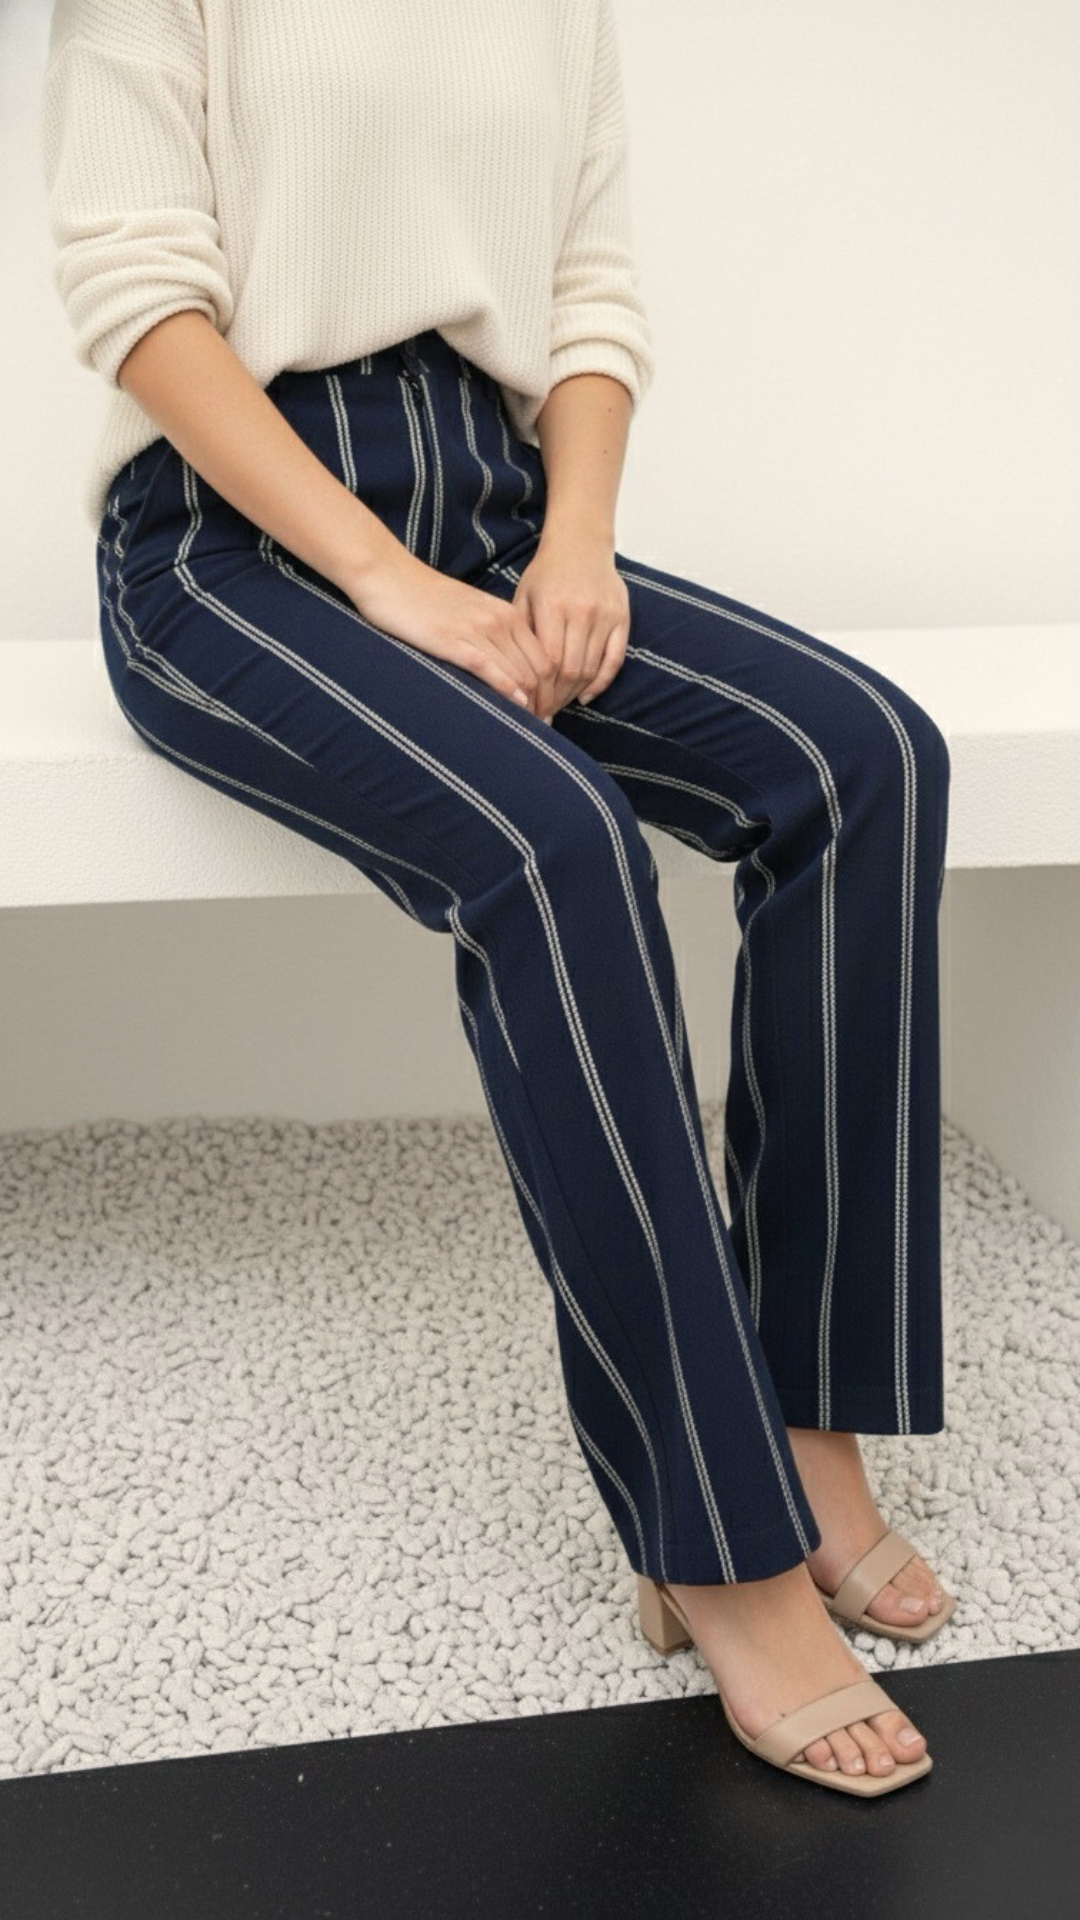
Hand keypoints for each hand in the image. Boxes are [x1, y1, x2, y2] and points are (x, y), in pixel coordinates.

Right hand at [345, 539, 548, 710]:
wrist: (389, 576)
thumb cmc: (427, 601)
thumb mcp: (472, 614)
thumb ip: (495, 637)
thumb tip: (512, 672)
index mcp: (508, 614)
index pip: (547, 658)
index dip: (553, 690)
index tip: (548, 714)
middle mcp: (500, 620)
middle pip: (539, 670)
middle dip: (545, 702)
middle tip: (542, 728)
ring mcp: (477, 629)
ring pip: (519, 672)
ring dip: (529, 704)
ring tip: (529, 727)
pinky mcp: (452, 640)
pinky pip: (489, 668)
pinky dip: (506, 690)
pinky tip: (514, 706)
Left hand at [510, 526, 629, 720]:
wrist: (581, 544)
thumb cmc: (546, 574)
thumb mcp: (523, 597)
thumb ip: (521, 635)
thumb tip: (513, 680)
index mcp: (552, 606)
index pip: (548, 662)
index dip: (539, 690)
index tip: (530, 706)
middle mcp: (581, 611)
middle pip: (570, 670)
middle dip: (555, 697)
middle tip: (544, 712)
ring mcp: (605, 615)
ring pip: (591, 669)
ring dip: (574, 693)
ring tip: (560, 704)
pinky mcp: (622, 618)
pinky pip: (614, 660)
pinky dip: (600, 683)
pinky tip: (585, 695)